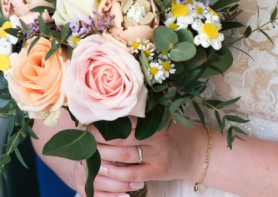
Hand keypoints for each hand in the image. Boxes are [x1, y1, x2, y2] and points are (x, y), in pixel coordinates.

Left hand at [75, 117, 206, 195]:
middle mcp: (158, 138)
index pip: (127, 119)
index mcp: (157, 120)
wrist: (196, 152)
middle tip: (81, 134)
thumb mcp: (162, 117)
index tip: (89, 118)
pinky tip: (101, 169)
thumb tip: (111, 104)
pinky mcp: (157, 173)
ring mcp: (157, 157)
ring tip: (85, 151)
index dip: (106, 120)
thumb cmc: (173, 131)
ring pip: (123, 156)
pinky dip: (115, 173)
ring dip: (102, 154)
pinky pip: (132, 174)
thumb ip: (142, 113)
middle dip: (99, 137)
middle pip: (122, 137)